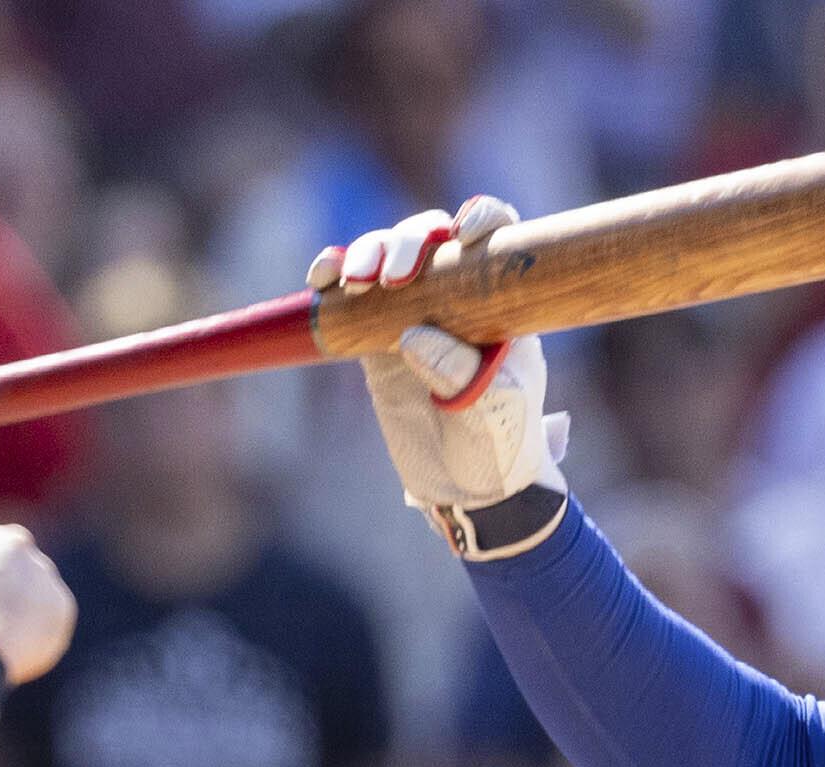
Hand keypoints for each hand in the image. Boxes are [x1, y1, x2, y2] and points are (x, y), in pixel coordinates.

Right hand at [308, 198, 570, 552]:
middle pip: (430, 237)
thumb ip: (461, 374)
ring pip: (386, 255)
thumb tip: (414, 334)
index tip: (466, 235)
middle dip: (408, 241)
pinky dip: (332, 274)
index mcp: (502, 300)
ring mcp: (413, 309)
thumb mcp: (493, 412)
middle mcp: (457, 293)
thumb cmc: (501, 445)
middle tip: (395, 276)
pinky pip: (349, 292)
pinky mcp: (375, 332)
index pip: (497, 238)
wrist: (470, 489)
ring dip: (367, 252)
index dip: (482, 219)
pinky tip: (322, 278)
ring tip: (356, 279)